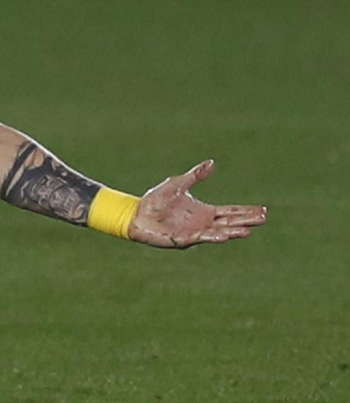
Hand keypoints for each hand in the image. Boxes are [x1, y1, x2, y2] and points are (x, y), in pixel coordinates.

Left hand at [128, 159, 266, 248]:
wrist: (138, 213)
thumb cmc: (156, 200)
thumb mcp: (178, 184)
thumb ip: (196, 175)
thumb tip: (212, 163)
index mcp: (204, 211)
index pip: (230, 212)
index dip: (245, 211)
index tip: (263, 210)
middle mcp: (203, 223)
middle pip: (230, 222)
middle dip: (246, 221)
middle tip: (264, 218)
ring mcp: (195, 232)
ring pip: (219, 232)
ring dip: (233, 232)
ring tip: (248, 231)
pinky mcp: (184, 239)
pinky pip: (201, 238)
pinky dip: (213, 237)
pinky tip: (223, 236)